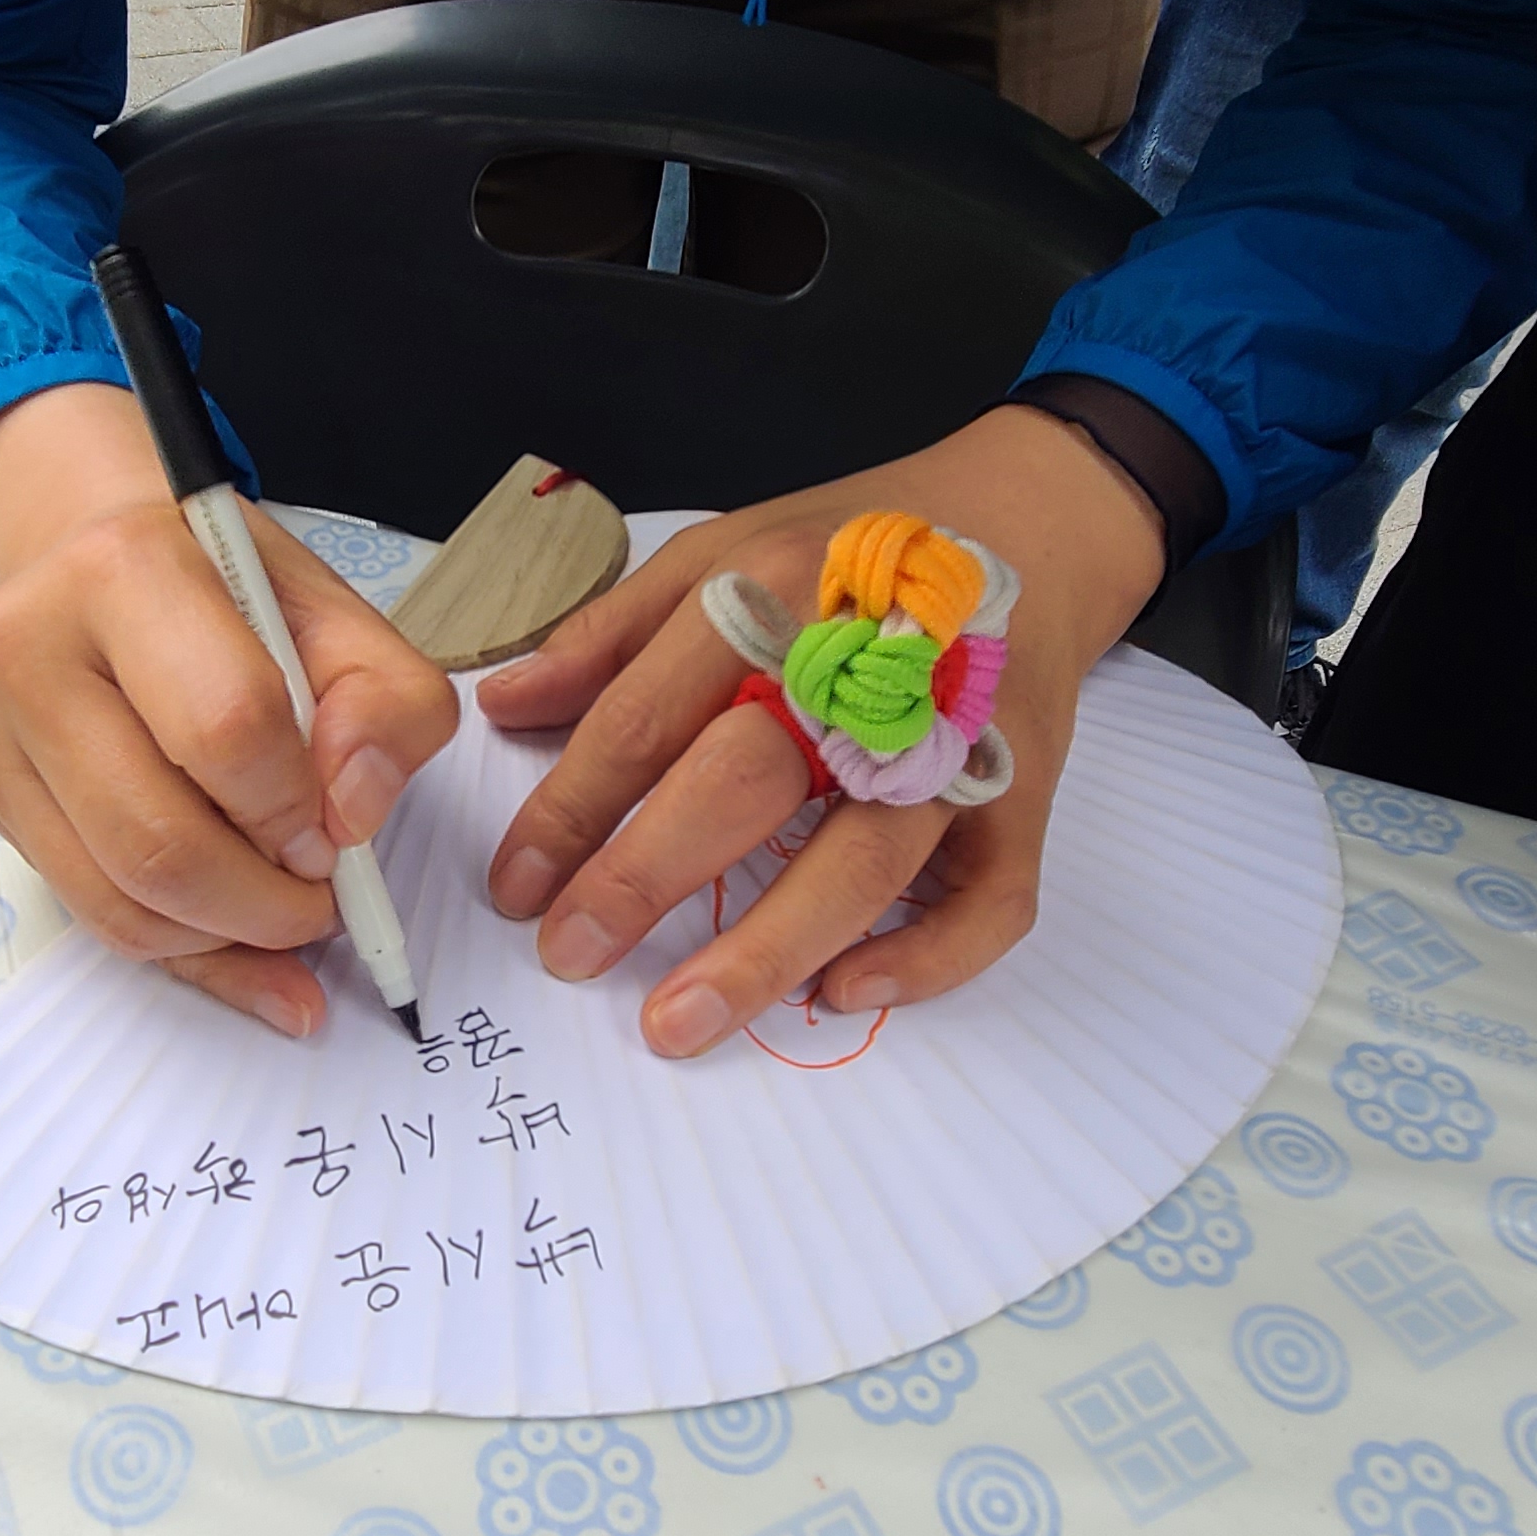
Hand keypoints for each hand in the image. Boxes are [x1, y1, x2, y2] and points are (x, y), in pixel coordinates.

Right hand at [0, 383, 457, 1034]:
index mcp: (126, 570)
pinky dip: (177, 947)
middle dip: (262, 907)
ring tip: (278, 914)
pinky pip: (87, 910)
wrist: (98, 549)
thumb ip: (387, 705)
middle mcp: (30, 646)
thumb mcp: (339, 613)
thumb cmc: (227, 585)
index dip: (296, 808)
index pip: (225, 729)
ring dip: (221, 938)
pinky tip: (233, 942)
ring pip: (115, 898)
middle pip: (158, 841)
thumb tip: (349, 818)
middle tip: (319, 904)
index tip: (333, 832)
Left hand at [477, 406, 1169, 1056]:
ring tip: (677, 1021)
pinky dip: (926, 959)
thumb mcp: (720, 554)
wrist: (1032, 514)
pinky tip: (841, 995)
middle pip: (744, 786)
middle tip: (568, 956)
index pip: (648, 718)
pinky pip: (990, 898)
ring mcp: (954, 738)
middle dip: (643, 879)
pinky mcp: (1021, 791)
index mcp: (773, 595)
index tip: (515, 887)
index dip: (570, 809)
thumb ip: (611, 635)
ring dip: (766, 949)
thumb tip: (504, 706)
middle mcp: (866, 668)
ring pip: (865, 860)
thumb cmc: (851, 550)